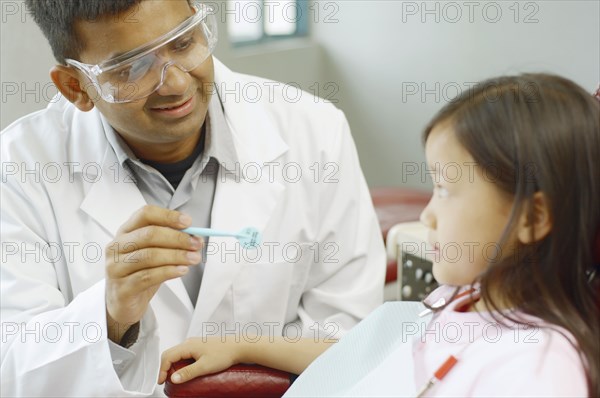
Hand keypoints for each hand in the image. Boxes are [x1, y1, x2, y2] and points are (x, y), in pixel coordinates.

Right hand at [105, 205, 202, 342]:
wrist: (123, 303)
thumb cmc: (140, 273)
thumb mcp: (156, 253)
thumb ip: (173, 243)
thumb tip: (196, 237)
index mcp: (126, 232)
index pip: (145, 214)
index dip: (168, 216)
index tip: (188, 222)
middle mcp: (117, 246)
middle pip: (149, 235)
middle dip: (177, 238)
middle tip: (196, 244)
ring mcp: (115, 267)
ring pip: (149, 256)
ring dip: (176, 256)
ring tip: (194, 259)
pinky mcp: (121, 288)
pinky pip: (147, 276)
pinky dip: (168, 272)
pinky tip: (182, 270)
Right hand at [158, 337, 243, 383]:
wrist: (239, 346)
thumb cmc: (224, 354)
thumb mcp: (204, 366)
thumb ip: (188, 373)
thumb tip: (173, 378)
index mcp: (188, 345)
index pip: (167, 356)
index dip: (162, 370)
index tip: (162, 382)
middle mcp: (189, 342)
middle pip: (170, 353)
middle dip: (165, 367)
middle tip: (165, 380)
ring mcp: (195, 343)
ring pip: (177, 353)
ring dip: (172, 364)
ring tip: (174, 376)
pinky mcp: (200, 345)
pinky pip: (185, 352)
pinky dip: (180, 361)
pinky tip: (185, 369)